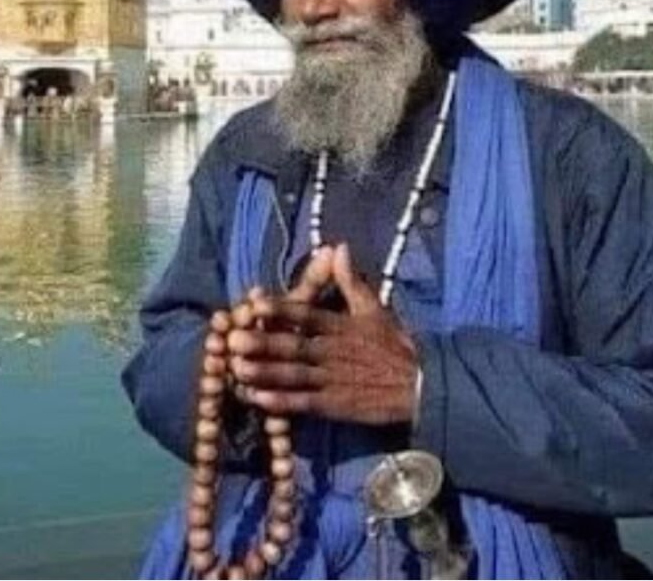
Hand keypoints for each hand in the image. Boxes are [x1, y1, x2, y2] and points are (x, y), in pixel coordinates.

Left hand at [228, 245, 418, 425]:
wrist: (419, 386)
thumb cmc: (393, 345)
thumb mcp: (374, 308)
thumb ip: (351, 280)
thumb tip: (338, 247)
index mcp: (341, 327)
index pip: (307, 315)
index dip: (281, 309)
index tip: (255, 303)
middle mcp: (333, 353)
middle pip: (294, 347)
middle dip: (263, 343)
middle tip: (233, 340)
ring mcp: (333, 381)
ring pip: (294, 376)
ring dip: (266, 373)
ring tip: (237, 368)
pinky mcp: (335, 406)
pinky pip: (305, 404)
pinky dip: (282, 403)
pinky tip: (259, 399)